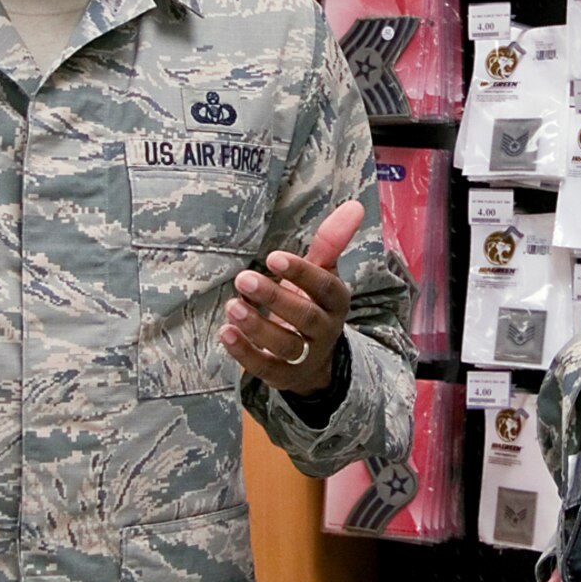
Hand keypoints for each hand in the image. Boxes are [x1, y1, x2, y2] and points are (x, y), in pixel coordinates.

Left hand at [221, 199, 362, 393]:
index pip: (325, 287)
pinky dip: (244, 353)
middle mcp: (324, 330)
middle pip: (305, 317)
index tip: (273, 257)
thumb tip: (355, 205)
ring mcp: (304, 356)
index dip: (302, 274)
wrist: (314, 361)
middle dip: (275, 298)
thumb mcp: (322, 274)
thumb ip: (331, 242)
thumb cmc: (313, 305)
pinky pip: (264, 368)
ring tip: (232, 306)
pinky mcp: (282, 376)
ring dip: (257, 326)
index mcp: (336, 302)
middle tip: (243, 279)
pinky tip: (225, 332)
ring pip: (284, 345)